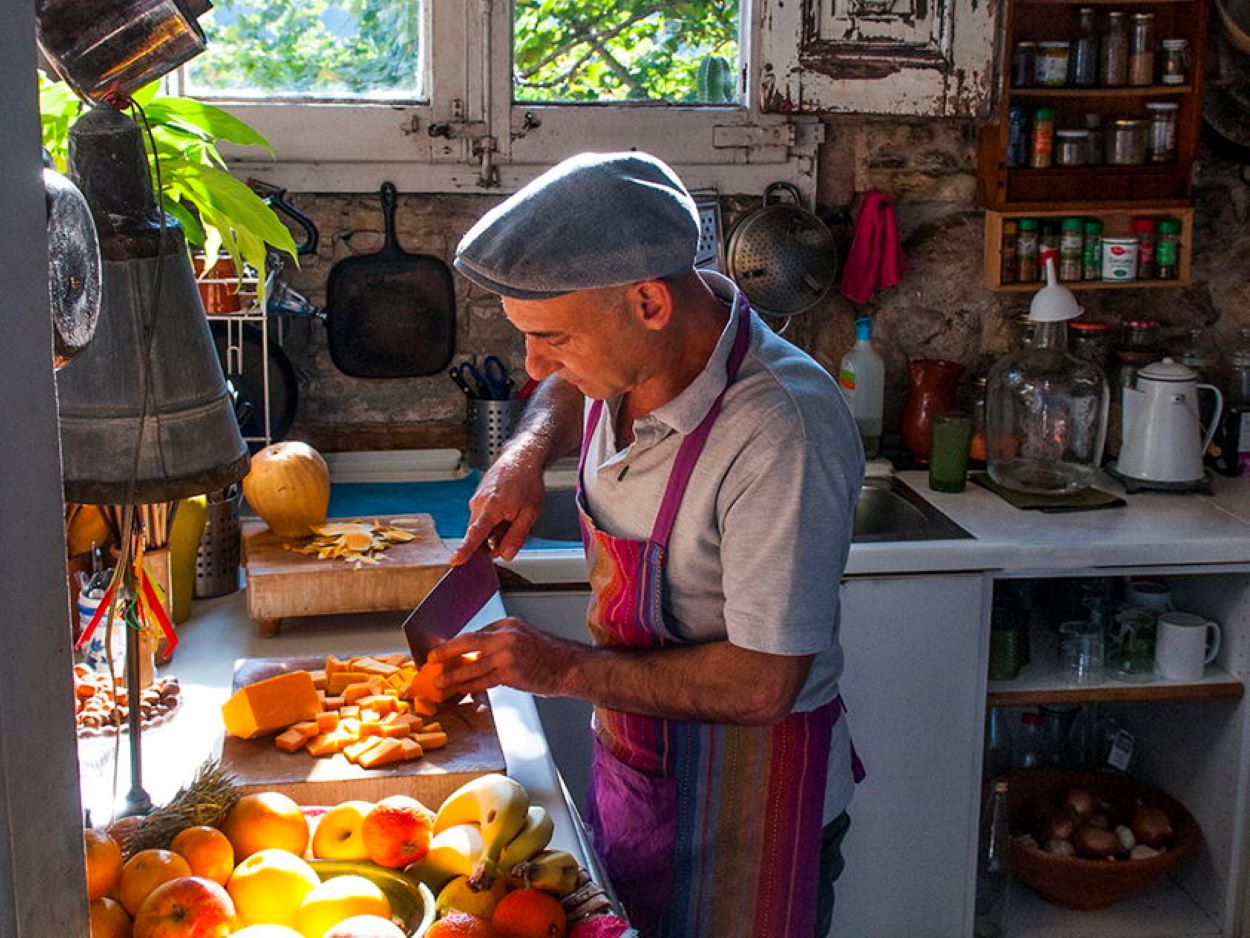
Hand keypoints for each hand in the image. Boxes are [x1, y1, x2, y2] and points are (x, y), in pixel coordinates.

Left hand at [428, 618, 581, 696]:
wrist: (572, 668)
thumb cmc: (552, 657)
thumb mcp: (526, 639)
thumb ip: (503, 646)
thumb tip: (480, 658)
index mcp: (509, 624)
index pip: (477, 633)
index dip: (459, 645)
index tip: (447, 652)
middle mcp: (507, 635)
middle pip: (469, 641)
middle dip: (447, 651)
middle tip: (433, 657)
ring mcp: (508, 653)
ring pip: (472, 665)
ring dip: (453, 675)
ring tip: (440, 681)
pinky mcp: (510, 672)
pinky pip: (483, 680)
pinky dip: (469, 686)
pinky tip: (460, 691)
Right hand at [451, 448, 546, 563]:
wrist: (521, 458)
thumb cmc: (527, 482)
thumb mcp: (530, 513)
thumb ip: (516, 536)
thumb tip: (505, 555)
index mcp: (492, 506)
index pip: (476, 534)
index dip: (466, 550)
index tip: (455, 561)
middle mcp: (478, 503)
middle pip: (479, 536)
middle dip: (494, 540)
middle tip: (514, 526)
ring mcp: (476, 500)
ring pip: (481, 527)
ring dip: (495, 529)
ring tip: (512, 512)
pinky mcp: (476, 499)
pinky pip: (482, 518)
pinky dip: (494, 520)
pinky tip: (506, 508)